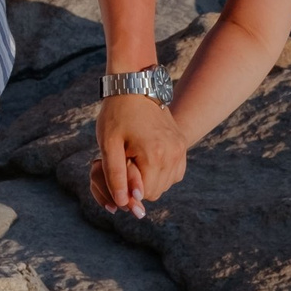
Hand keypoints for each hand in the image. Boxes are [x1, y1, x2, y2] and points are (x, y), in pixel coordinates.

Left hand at [89, 92, 187, 216]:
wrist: (135, 86)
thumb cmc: (117, 114)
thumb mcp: (108, 145)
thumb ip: (115, 176)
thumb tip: (122, 204)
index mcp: (155, 155)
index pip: (143, 194)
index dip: (127, 187)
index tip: (119, 166)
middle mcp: (173, 154)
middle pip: (154, 192)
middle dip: (137, 183)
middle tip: (126, 159)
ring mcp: (180, 149)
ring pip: (164, 184)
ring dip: (149, 178)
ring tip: (135, 156)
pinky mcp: (182, 145)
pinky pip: (173, 173)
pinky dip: (160, 172)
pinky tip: (147, 158)